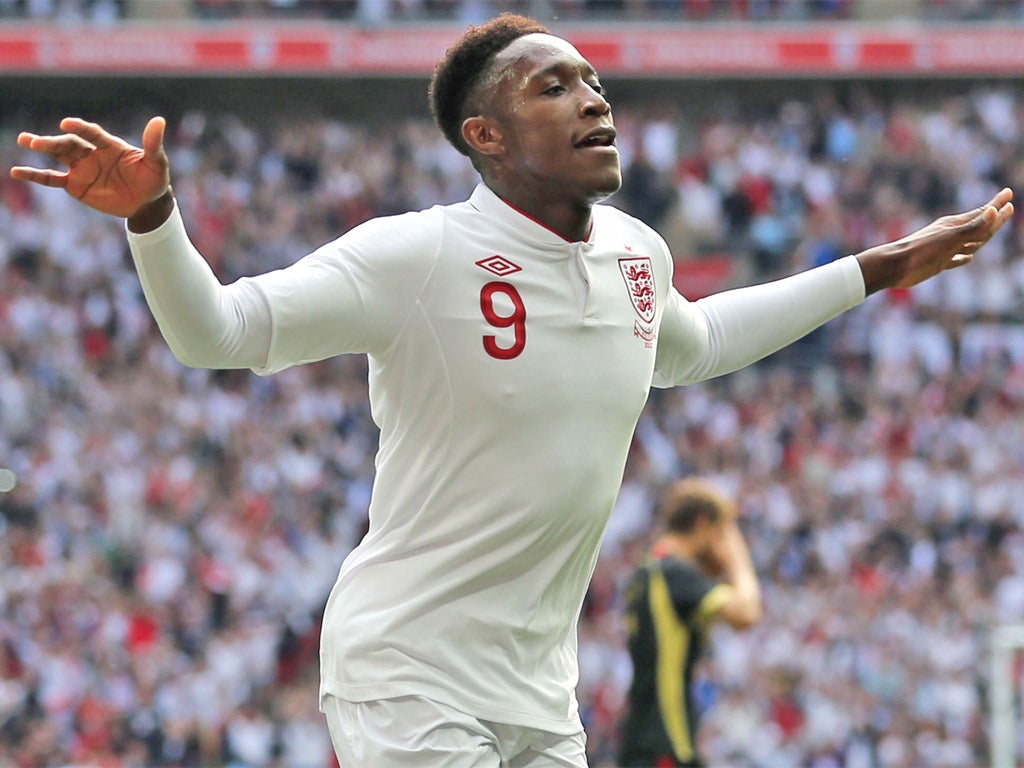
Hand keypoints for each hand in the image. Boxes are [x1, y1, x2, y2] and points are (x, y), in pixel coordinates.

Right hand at [10, 116, 169, 218]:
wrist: (147, 203)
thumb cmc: (153, 180)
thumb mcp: (156, 163)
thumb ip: (153, 143)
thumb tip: (159, 120)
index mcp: (110, 145)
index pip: (92, 133)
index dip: (81, 128)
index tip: (67, 122)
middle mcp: (92, 153)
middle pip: (70, 144)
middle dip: (53, 141)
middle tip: (35, 140)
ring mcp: (81, 168)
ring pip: (58, 156)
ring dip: (42, 147)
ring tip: (25, 140)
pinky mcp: (75, 185)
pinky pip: (52, 179)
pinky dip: (35, 175)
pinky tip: (17, 171)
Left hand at [857, 187, 1013, 293]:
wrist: (893, 265)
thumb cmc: (922, 251)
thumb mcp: (950, 238)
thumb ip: (973, 227)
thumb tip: (994, 211)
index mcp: (955, 225)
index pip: (983, 213)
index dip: (997, 205)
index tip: (1009, 193)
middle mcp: (951, 234)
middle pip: (979, 225)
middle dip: (994, 217)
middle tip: (1006, 207)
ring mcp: (944, 248)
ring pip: (969, 241)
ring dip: (982, 237)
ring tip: (991, 231)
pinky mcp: (936, 262)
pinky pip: (955, 259)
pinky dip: (964, 257)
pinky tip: (967, 258)